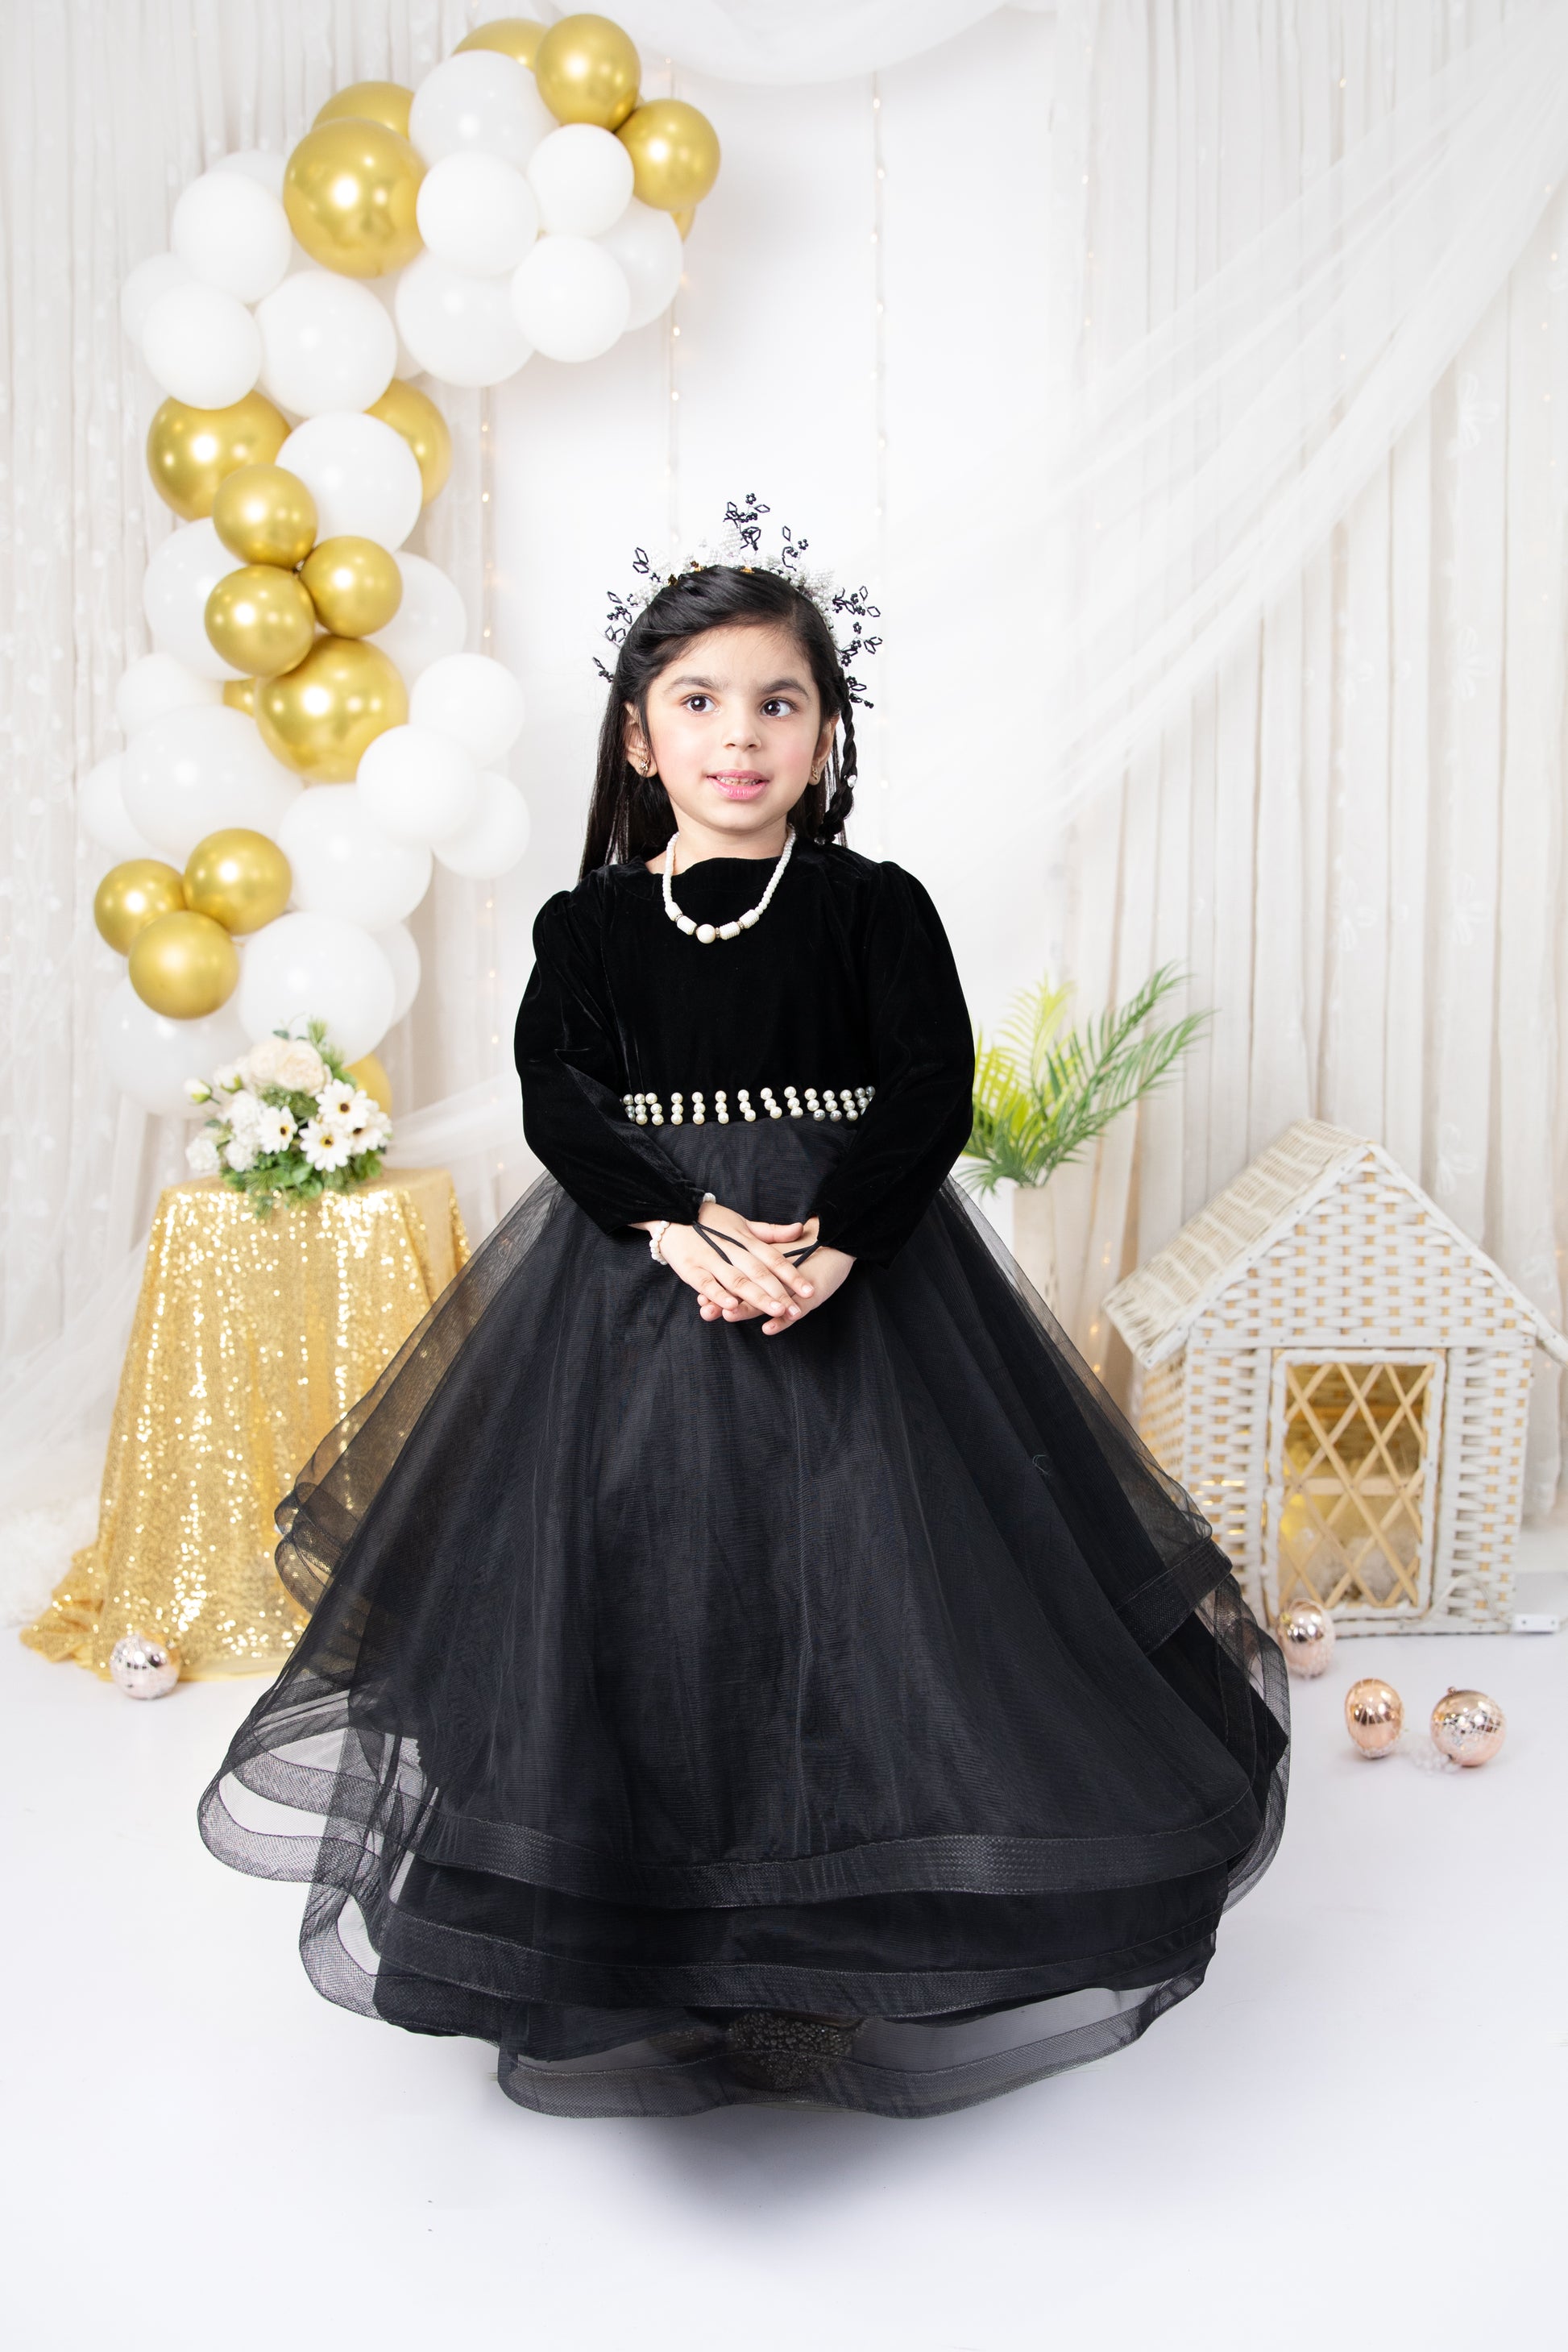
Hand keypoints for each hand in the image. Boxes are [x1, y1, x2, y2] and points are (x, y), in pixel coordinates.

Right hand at [637, 1201, 818, 1330]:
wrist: (671, 1209)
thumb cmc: (710, 1220)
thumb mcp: (742, 1222)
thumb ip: (770, 1231)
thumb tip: (800, 1229)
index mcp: (745, 1239)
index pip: (773, 1259)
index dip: (792, 1275)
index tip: (809, 1290)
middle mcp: (731, 1249)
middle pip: (759, 1273)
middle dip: (779, 1293)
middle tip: (796, 1310)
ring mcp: (710, 1259)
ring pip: (737, 1280)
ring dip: (757, 1297)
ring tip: (774, 1311)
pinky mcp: (690, 1268)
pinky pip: (706, 1283)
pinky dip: (719, 1294)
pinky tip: (732, 1306)